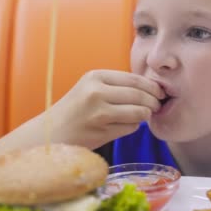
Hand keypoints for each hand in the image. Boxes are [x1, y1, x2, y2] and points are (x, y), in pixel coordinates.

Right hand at [46, 70, 164, 148]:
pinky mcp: (101, 132)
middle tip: (157, 106)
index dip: (152, 87)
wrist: (50, 133)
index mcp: (95, 77)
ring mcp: (99, 113)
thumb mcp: (91, 88)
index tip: (160, 92)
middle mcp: (96, 92)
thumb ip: (117, 86)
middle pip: (140, 95)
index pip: (135, 79)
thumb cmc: (75, 111)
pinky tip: (125, 126)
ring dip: (145, 115)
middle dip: (154, 102)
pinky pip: (130, 128)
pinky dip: (133, 127)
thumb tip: (151, 88)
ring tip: (143, 116)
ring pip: (138, 112)